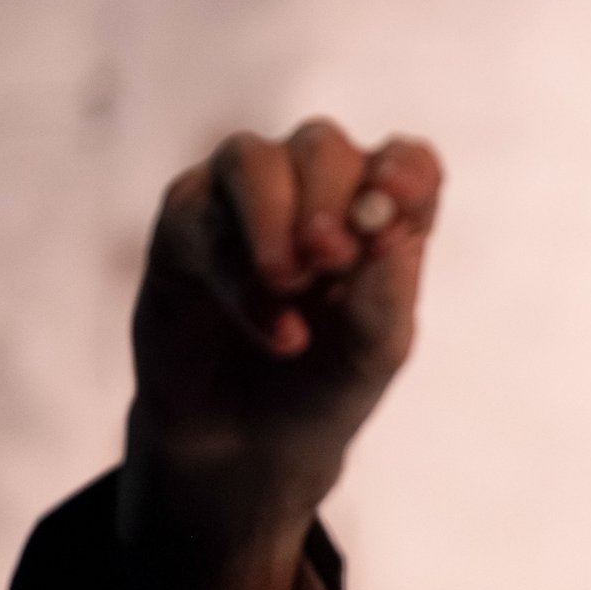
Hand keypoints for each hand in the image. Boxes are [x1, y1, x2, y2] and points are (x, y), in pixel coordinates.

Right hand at [118, 119, 441, 589]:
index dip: (403, 169)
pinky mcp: (184, 226)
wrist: (249, 443)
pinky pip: (199, 219)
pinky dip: (238, 276)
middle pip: (323, 147)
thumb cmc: (328, 386)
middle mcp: (313, 193)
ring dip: (273, 218)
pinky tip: (275, 332)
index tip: (394, 200)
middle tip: (332, 257)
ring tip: (292, 283)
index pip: (405, 162)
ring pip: (250, 159)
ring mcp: (244, 202)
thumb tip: (388, 226)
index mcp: (380, 216)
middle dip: (328, 196)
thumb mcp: (376, 351)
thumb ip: (388, 290)